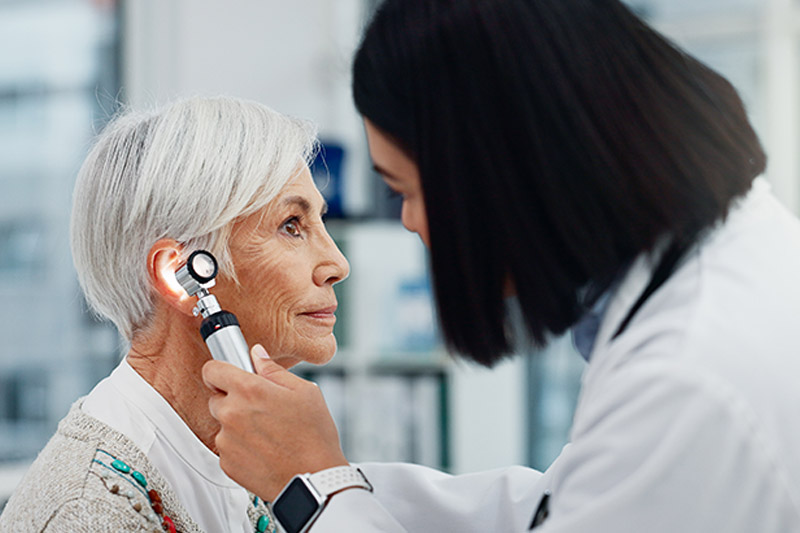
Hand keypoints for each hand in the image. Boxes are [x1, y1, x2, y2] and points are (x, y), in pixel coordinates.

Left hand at [202, 344, 347, 499]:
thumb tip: (257, 354)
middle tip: (260, 409)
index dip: (220, 370)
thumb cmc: (314, 436)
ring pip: (222, 424)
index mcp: (249, 390)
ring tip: (267, 433)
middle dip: (233, 399)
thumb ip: (274, 370)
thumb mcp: (305, 392)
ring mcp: (226, 440)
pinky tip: (263, 449)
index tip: (228, 375)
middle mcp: (232, 413)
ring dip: (237, 425)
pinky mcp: (226, 462)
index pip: (212, 370)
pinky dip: (240, 447)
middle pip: (216, 398)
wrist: (314, 478)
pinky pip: (227, 447)